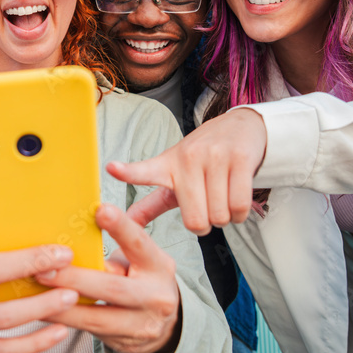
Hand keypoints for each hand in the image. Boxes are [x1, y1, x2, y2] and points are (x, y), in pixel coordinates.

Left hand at [37, 204, 180, 352]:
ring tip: (35, 291)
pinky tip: (40, 310)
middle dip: (76, 278)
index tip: (101, 210)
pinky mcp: (123, 343)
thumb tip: (79, 231)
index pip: (139, 243)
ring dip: (61, 304)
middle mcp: (155, 297)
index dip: (121, 227)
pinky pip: (87, 332)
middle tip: (45, 268)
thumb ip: (117, 249)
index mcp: (158, 266)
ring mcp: (141, 325)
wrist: (163, 328)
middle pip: (112, 288)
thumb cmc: (142, 280)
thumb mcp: (139, 262)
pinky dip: (62, 320)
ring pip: (96, 317)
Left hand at [106, 108, 266, 233]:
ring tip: (222, 200)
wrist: (241, 127)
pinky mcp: (239, 158)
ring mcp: (214, 156)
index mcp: (167, 165)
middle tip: (207, 210)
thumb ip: (151, 203)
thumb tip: (127, 222)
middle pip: (195, 221)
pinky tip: (236, 203)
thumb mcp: (175, 176)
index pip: (144, 171)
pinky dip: (240, 214)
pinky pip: (239, 206)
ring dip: (225, 218)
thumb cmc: (203, 159)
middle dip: (204, 225)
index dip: (128, 172)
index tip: (111, 168)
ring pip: (220, 216)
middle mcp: (188, 158)